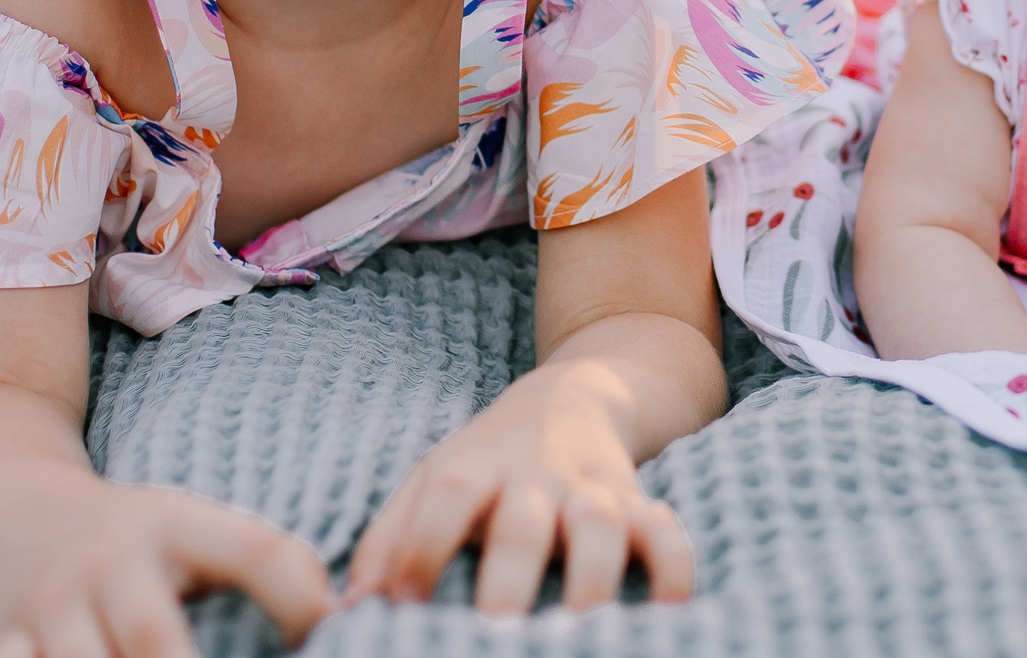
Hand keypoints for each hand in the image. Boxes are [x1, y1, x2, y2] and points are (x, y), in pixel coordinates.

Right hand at [0, 474, 331, 657]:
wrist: (18, 513)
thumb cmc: (139, 539)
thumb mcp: (201, 531)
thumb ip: (267, 565)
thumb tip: (335, 617)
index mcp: (176, 526)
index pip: (252, 549)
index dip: (294, 595)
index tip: (319, 633)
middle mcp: (111, 562)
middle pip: (151, 639)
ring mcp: (52, 605)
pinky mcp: (5, 638)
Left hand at [344, 370, 694, 614]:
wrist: (575, 396)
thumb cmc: (488, 461)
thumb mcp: (433, 477)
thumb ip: (390, 537)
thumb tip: (353, 605)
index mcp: (477, 468)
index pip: (448, 494)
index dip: (421, 544)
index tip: (398, 601)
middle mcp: (538, 477)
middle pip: (523, 522)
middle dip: (511, 577)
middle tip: (496, 631)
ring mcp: (593, 490)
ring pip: (600, 527)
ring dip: (593, 575)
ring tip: (581, 626)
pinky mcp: (638, 505)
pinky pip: (666, 534)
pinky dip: (674, 569)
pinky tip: (668, 611)